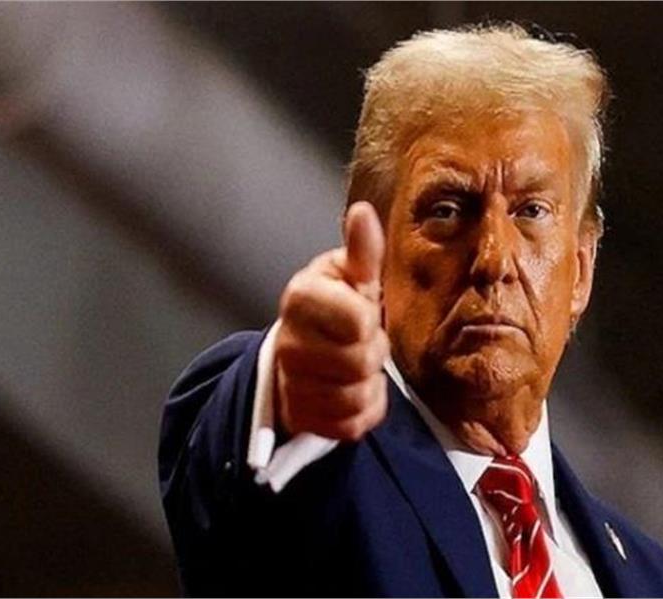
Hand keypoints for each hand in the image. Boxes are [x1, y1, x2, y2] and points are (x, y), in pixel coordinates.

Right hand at [275, 201, 388, 440]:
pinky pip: (350, 426)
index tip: (362, 312)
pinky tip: (352, 391)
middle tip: (364, 342)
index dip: (369, 318)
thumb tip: (362, 213)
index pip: (357, 319)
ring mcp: (291, 383)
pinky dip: (363, 411)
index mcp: (300, 296)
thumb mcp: (350, 275)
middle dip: (373, 353)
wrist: (305, 351)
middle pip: (360, 362)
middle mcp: (288, 341)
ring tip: (358, 367)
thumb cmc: (336, 306)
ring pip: (355, 397)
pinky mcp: (302, 416)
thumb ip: (361, 250)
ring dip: (369, 385)